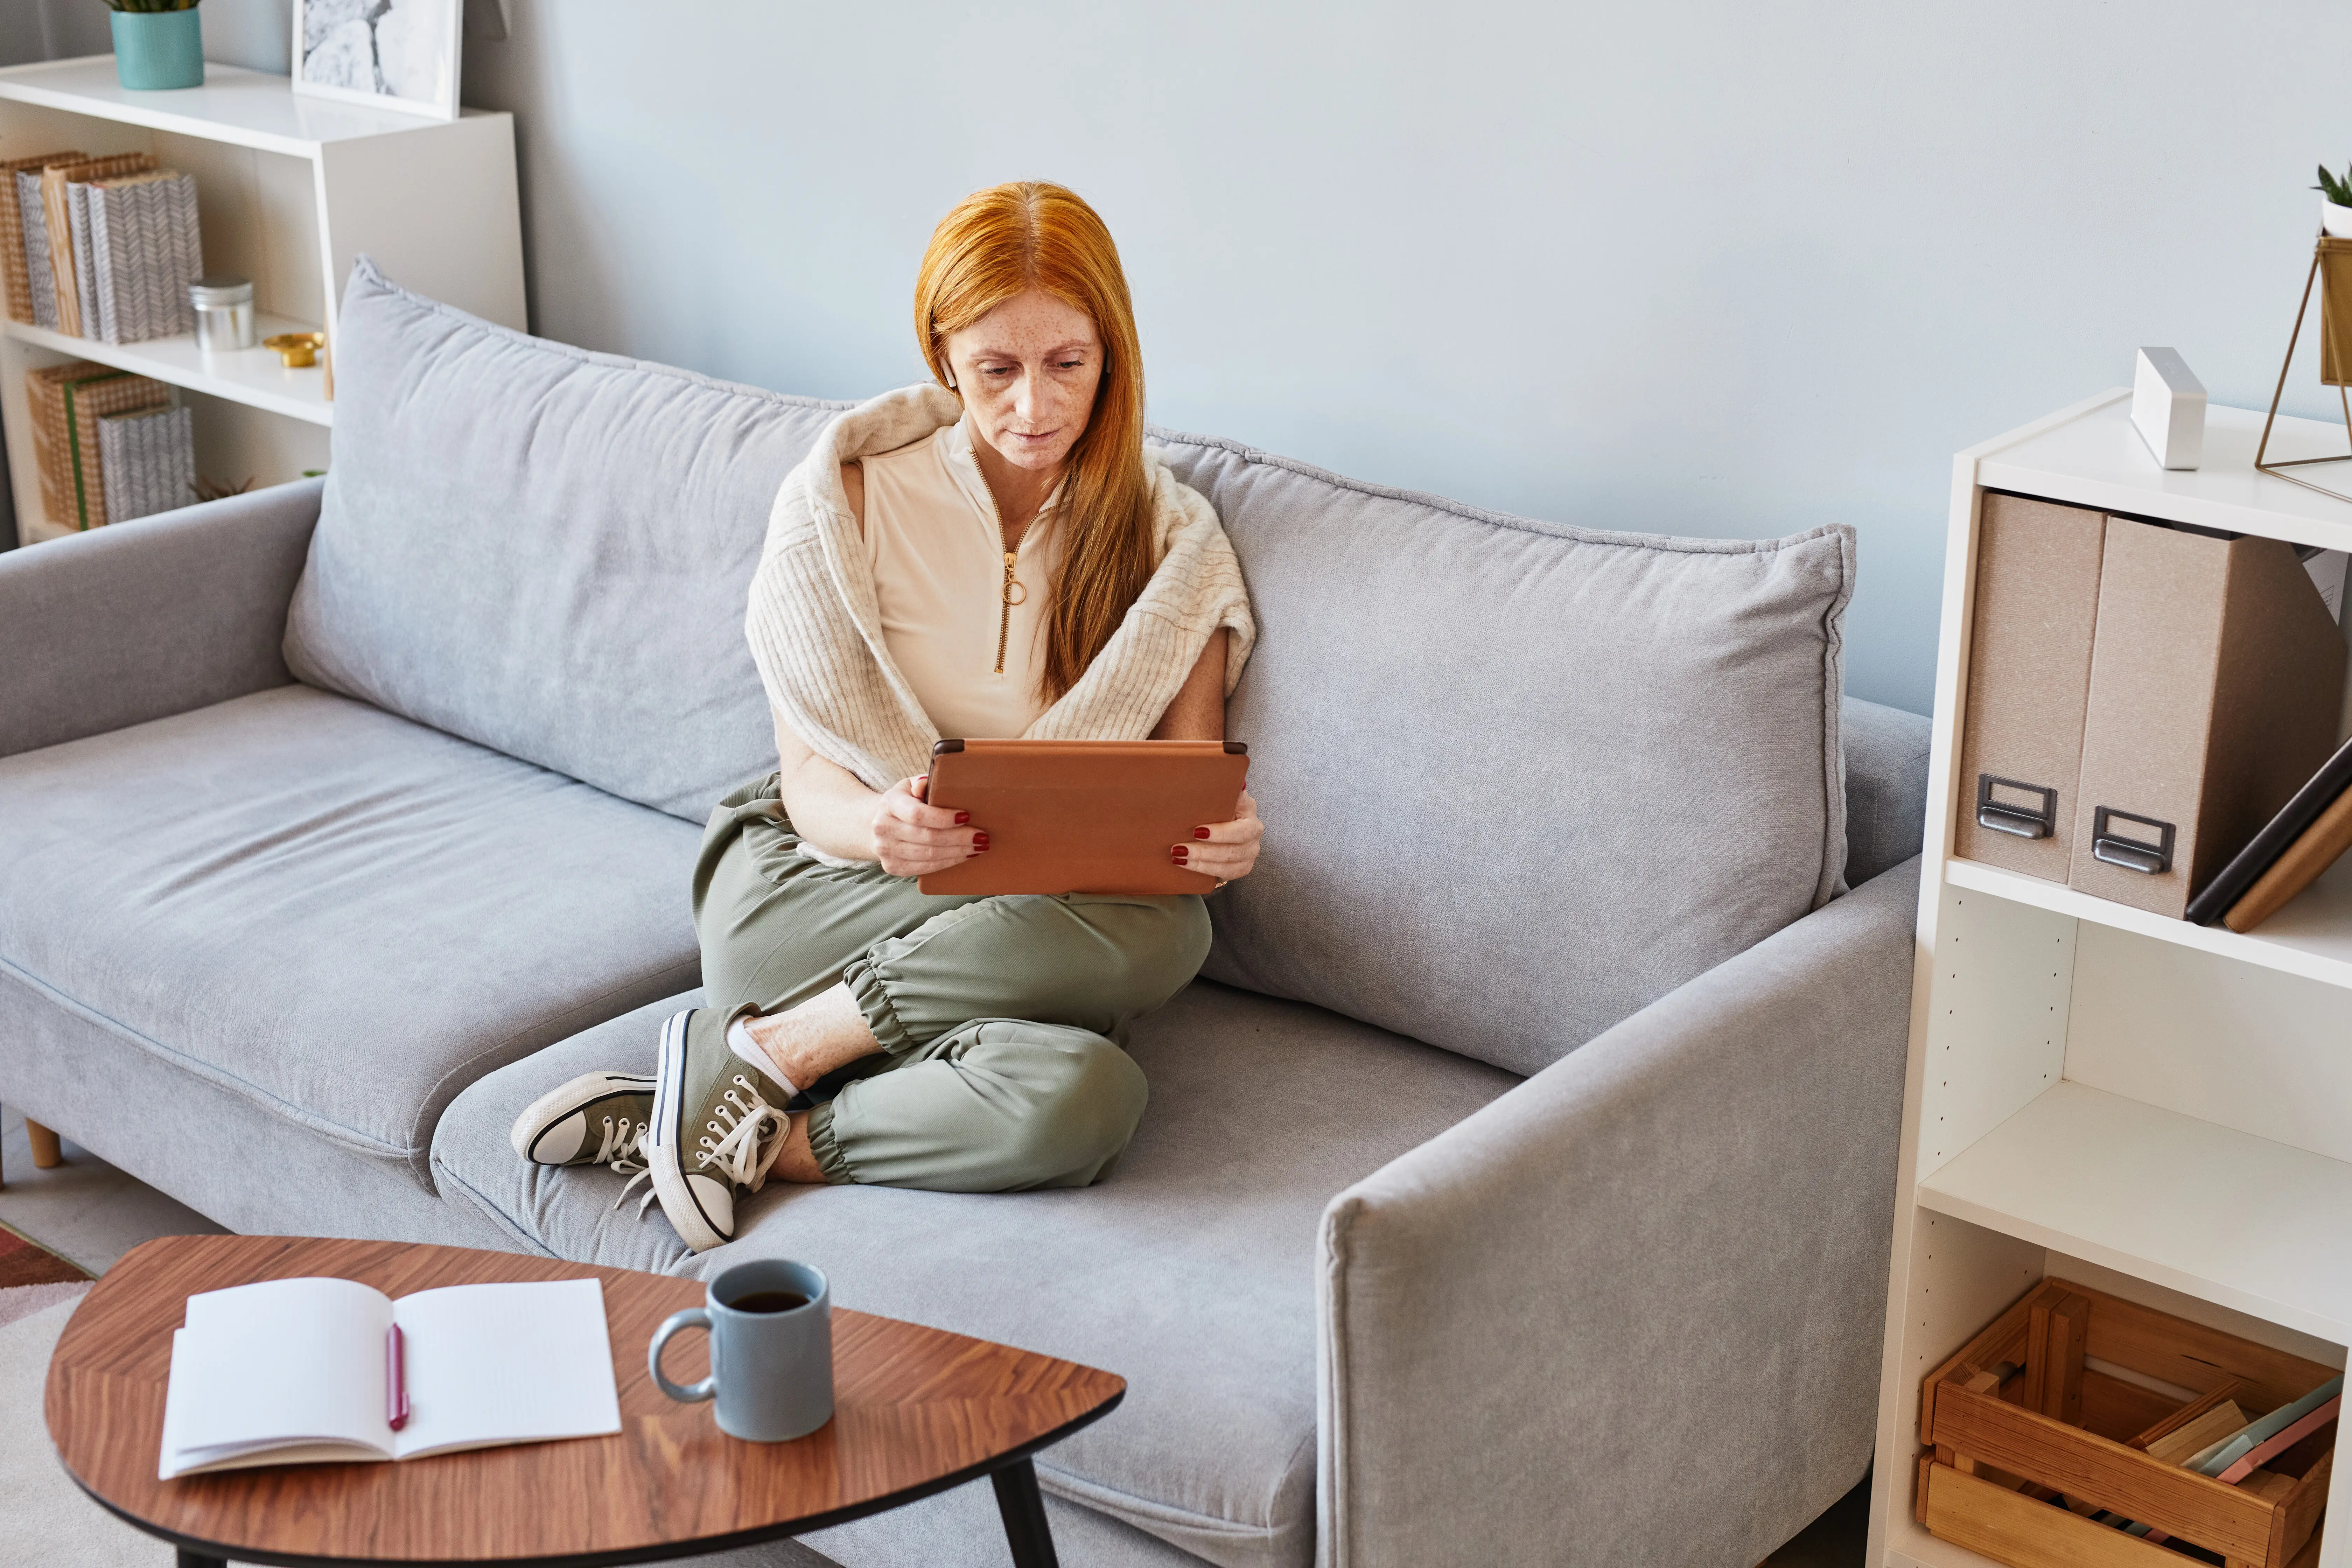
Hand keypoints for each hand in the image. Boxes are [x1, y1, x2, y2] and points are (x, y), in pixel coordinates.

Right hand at [871, 775, 985, 877]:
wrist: (878, 823)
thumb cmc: (904, 801)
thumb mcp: (910, 785)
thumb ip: (922, 783)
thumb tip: (928, 784)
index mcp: (889, 803)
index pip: (917, 814)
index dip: (944, 818)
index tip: (966, 817)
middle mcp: (883, 828)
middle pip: (928, 837)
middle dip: (959, 838)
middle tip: (982, 836)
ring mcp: (886, 850)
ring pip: (929, 855)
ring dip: (958, 852)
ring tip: (978, 847)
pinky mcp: (892, 867)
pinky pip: (925, 868)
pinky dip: (948, 863)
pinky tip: (964, 856)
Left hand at [1173, 789, 1261, 884]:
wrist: (1227, 818)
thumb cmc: (1223, 804)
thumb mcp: (1226, 793)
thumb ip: (1228, 788)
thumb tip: (1236, 782)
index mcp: (1250, 814)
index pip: (1240, 830)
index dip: (1221, 834)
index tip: (1198, 831)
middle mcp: (1254, 834)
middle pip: (1232, 850)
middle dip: (1204, 851)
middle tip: (1180, 848)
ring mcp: (1250, 853)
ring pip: (1228, 865)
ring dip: (1201, 863)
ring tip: (1179, 857)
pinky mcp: (1242, 866)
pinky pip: (1226, 874)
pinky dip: (1204, 870)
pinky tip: (1186, 865)